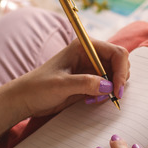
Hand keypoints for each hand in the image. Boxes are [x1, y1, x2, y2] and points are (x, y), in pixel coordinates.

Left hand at [9, 38, 129, 118]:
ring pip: (116, 75)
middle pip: (120, 63)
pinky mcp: (90, 81)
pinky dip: (106, 95)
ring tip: (94, 99)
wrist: (25, 99)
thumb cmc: (38, 87)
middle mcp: (91, 55)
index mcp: (84, 46)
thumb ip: (85, 83)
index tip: (116, 90)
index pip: (116, 52)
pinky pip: (108, 86)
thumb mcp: (61, 85)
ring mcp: (91, 68)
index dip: (121, 71)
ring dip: (112, 89)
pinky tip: (91, 100)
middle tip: (110, 97)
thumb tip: (108, 86)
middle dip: (118, 81)